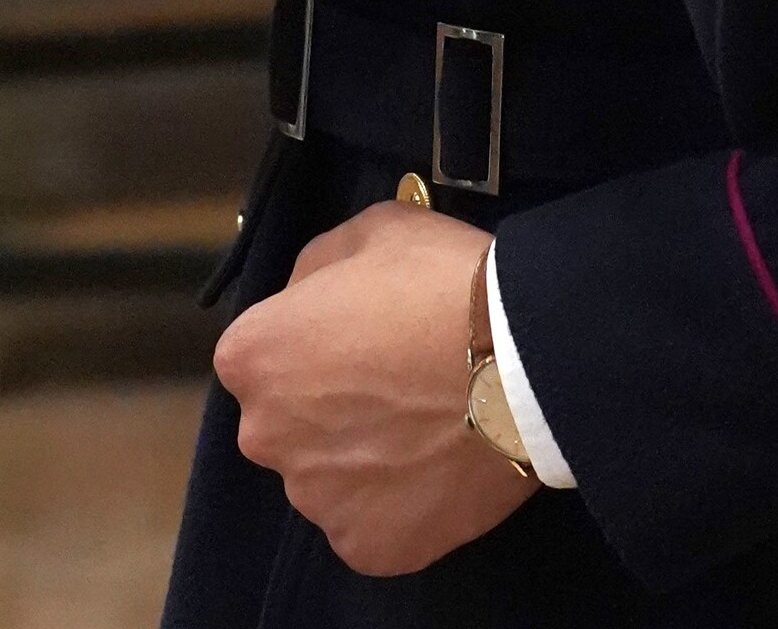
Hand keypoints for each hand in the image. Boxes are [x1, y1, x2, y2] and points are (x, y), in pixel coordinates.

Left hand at [214, 203, 534, 574]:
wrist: (524, 361)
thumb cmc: (440, 284)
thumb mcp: (370, 230)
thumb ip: (316, 267)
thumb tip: (307, 299)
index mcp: (254, 356)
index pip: (260, 351)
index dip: (310, 335)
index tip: (359, 329)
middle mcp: (266, 436)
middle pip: (288, 420)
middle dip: (327, 403)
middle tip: (395, 378)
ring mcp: (316, 501)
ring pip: (329, 475)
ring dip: (363, 455)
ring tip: (429, 422)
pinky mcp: (367, 548)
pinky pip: (371, 523)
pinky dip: (399, 503)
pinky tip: (439, 465)